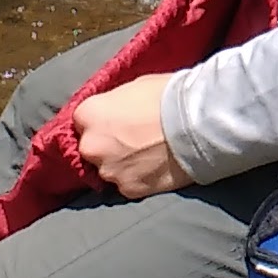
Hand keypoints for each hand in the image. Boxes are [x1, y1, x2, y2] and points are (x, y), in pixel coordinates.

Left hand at [73, 74, 192, 196]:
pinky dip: (139, 179)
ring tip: (148, 156)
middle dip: (107, 147)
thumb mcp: (134, 87)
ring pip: (109, 170)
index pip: (82, 122)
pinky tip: (156, 168)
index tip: (117, 123)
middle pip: (91, 149)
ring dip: (123, 165)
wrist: (196, 123)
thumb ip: (115, 104)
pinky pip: (128, 185)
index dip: (102, 122)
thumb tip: (115, 113)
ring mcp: (108, 170)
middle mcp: (90, 145)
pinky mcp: (128, 190)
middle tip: (133, 141)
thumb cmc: (167, 96)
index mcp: (88, 114)